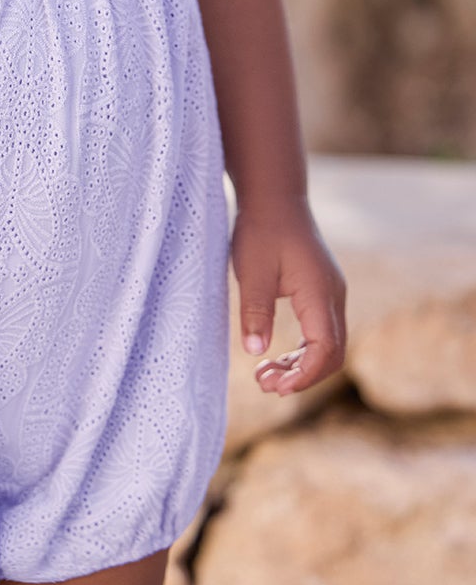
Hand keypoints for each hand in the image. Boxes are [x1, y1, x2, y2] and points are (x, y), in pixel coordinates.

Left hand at [230, 198, 347, 395]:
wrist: (274, 197)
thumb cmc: (261, 230)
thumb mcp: (251, 271)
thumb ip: (255, 311)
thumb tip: (256, 352)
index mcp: (320, 292)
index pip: (325, 349)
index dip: (305, 376)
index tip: (276, 388)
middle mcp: (333, 295)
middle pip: (332, 353)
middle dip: (303, 376)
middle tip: (266, 386)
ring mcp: (330, 293)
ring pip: (327, 344)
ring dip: (300, 365)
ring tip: (265, 377)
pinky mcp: (321, 291)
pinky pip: (320, 330)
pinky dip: (302, 349)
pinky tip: (276, 357)